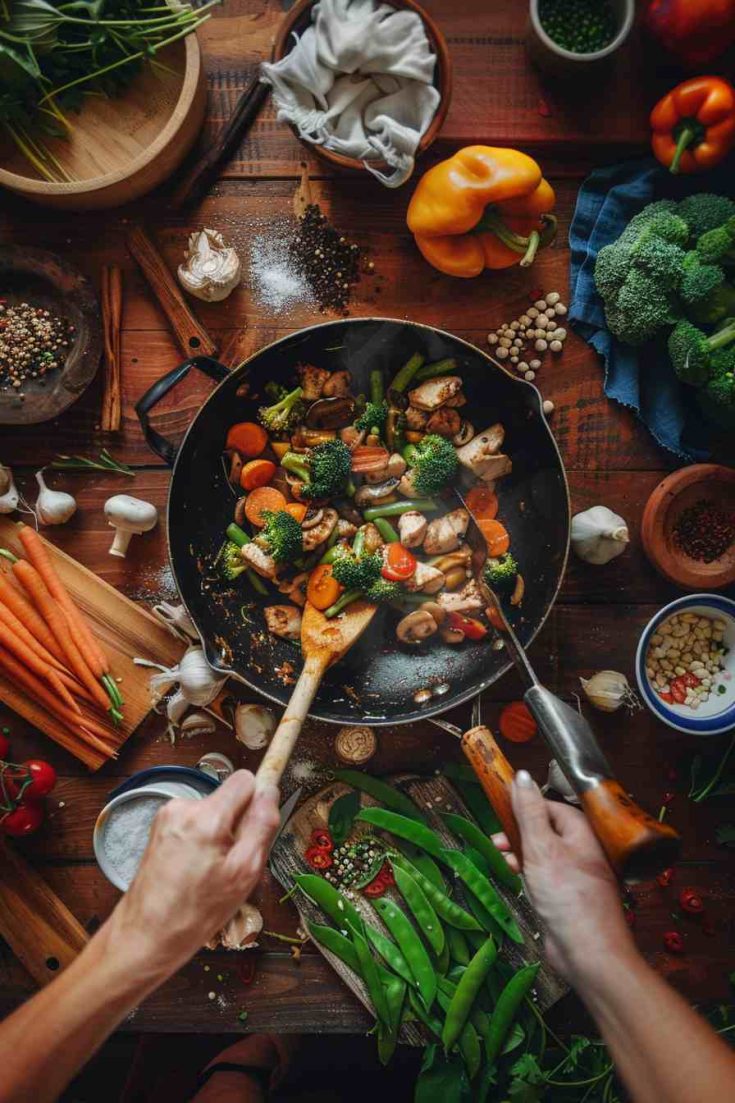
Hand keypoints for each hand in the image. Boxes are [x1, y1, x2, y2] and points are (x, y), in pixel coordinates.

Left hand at [105, 771, 279, 977]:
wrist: (145, 935)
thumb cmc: (196, 912)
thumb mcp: (244, 873)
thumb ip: (261, 826)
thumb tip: (269, 790)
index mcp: (206, 817)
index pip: (245, 779)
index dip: (257, 801)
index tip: (257, 827)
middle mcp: (183, 807)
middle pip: (229, 798)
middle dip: (237, 824)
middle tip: (232, 863)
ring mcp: (167, 816)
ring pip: (213, 812)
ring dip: (219, 835)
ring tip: (211, 872)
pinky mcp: (160, 827)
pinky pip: (195, 822)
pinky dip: (202, 840)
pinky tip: (196, 870)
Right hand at [493, 770, 634, 983]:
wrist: (589, 954)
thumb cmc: (567, 897)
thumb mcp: (540, 847)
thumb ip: (528, 811)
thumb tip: (521, 775)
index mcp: (581, 831)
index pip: (548, 805)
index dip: (523, 806)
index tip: (499, 809)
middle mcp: (582, 849)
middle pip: (544, 828)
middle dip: (518, 832)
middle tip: (497, 839)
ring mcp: (576, 873)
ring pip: (542, 852)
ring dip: (520, 853)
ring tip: (502, 858)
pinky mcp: (568, 895)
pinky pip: (544, 875)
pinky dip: (528, 873)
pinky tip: (517, 879)